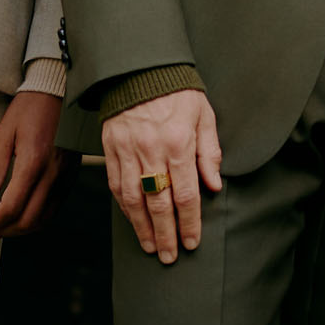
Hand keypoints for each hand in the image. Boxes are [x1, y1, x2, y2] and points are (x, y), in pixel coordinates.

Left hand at [0, 89, 67, 239]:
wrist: (61, 91)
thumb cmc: (29, 108)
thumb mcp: (4, 133)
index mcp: (33, 162)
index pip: (11, 207)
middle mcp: (53, 174)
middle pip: (28, 220)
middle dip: (4, 231)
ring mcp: (65, 177)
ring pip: (43, 219)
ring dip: (20, 229)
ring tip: (1, 225)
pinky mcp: (71, 177)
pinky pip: (54, 209)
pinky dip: (36, 219)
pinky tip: (21, 214)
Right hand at [101, 86, 222, 263]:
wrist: (139, 67)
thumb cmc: (177, 91)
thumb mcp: (203, 115)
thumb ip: (209, 152)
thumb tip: (214, 186)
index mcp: (178, 142)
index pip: (185, 193)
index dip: (190, 222)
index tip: (192, 242)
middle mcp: (151, 149)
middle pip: (158, 203)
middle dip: (166, 234)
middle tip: (171, 256)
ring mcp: (127, 150)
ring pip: (133, 199)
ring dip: (142, 227)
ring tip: (152, 247)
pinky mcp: (111, 148)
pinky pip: (116, 184)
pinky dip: (124, 207)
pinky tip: (133, 221)